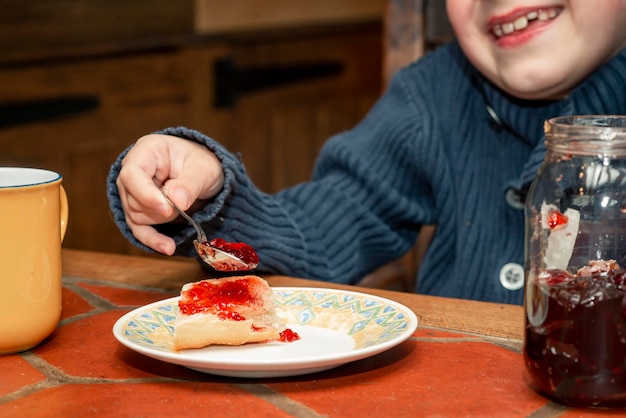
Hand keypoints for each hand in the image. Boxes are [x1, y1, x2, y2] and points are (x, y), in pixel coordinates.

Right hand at [116, 134, 223, 254]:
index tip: (167, 210)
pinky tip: (167, 248)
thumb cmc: (202, 163)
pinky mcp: (138, 209)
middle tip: (186, 203)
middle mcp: (133, 170)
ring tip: (184, 207)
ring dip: (163, 220)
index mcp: (147, 151)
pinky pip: (139, 229)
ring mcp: (133, 191)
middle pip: (134, 199)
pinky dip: (153, 240)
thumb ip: (190, 184)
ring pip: (137, 216)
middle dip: (162, 209)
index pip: (132, 175)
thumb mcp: (204, 169)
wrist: (204, 172)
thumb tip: (176, 202)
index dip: (146, 195)